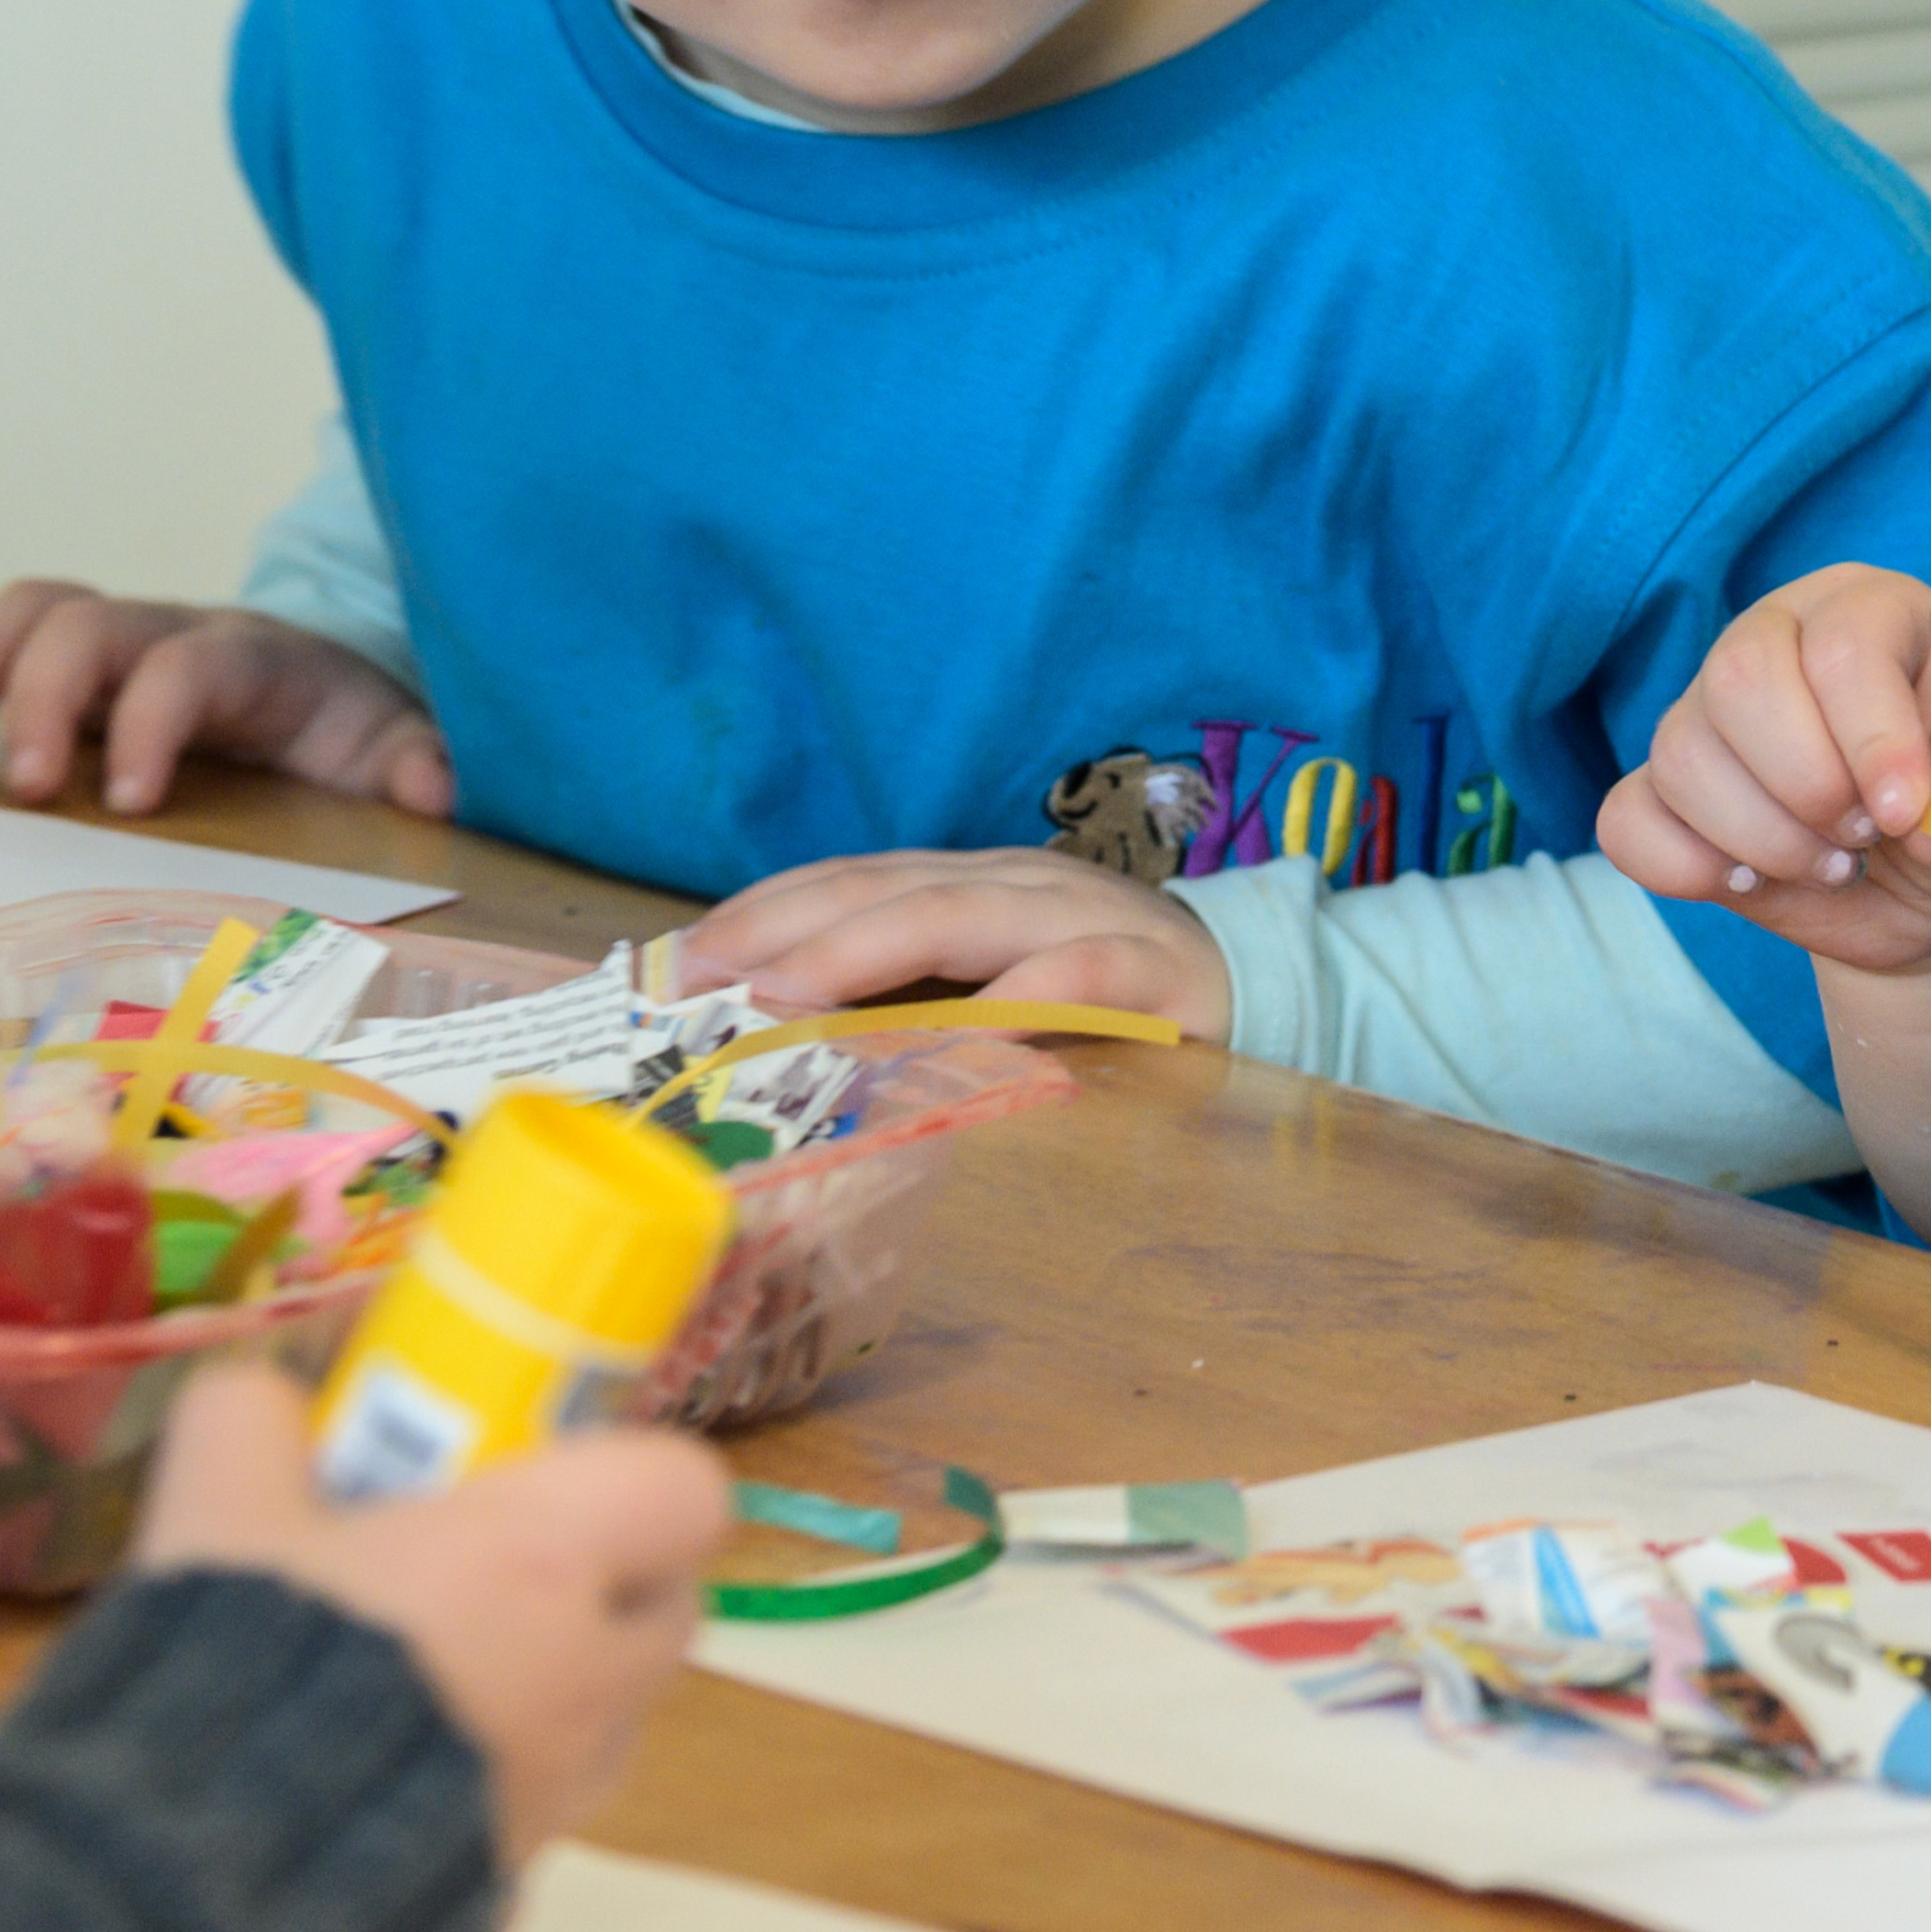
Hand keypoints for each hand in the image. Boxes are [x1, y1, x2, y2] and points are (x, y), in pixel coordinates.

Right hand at [0, 581, 453, 821]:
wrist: (334, 686)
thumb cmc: (352, 727)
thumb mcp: (396, 746)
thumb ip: (417, 764)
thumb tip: (434, 794)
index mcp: (255, 659)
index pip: (191, 665)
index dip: (153, 718)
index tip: (129, 801)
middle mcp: (175, 635)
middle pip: (89, 622)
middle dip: (42, 693)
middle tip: (20, 788)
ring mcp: (119, 648)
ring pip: (35, 612)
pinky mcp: (80, 675)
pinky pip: (9, 644)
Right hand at [128, 1365, 722, 1867]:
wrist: (188, 1892)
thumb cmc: (233, 1669)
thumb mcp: (213, 1504)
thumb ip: (253, 1419)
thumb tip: (273, 1402)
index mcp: (544, 1561)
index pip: (690, 1490)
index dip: (629, 1475)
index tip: (539, 1476)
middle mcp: (588, 1679)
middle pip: (664, 1608)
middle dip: (597, 1582)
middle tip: (485, 1568)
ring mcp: (562, 1794)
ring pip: (607, 1718)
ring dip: (547, 1688)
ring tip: (422, 1677)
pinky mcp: (515, 1886)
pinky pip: (535, 1809)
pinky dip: (489, 1782)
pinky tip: (380, 1777)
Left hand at [675, 850, 1229, 1037]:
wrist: (1260, 987)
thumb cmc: (1101, 1002)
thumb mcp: (992, 990)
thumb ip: (905, 1004)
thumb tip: (770, 1050)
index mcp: (963, 884)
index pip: (841, 881)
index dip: (755, 913)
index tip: (670, 966)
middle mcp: (1012, 884)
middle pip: (883, 889)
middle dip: (785, 931)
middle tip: (703, 984)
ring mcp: (1085, 918)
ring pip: (963, 915)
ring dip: (867, 951)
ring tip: (791, 996)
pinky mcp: (1158, 971)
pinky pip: (1082, 974)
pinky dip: (1023, 996)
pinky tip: (968, 1031)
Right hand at [1600, 568, 1930, 1263]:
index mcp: (1867, 610)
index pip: (1841, 647)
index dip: (1872, 739)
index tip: (1911, 816)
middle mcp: (1776, 640)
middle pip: (1737, 680)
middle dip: (1807, 785)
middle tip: (1866, 837)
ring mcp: (1710, 714)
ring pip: (1681, 756)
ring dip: (1764, 839)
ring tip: (1836, 864)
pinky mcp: (1671, 794)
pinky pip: (1628, 821)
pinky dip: (1684, 866)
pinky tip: (1753, 882)